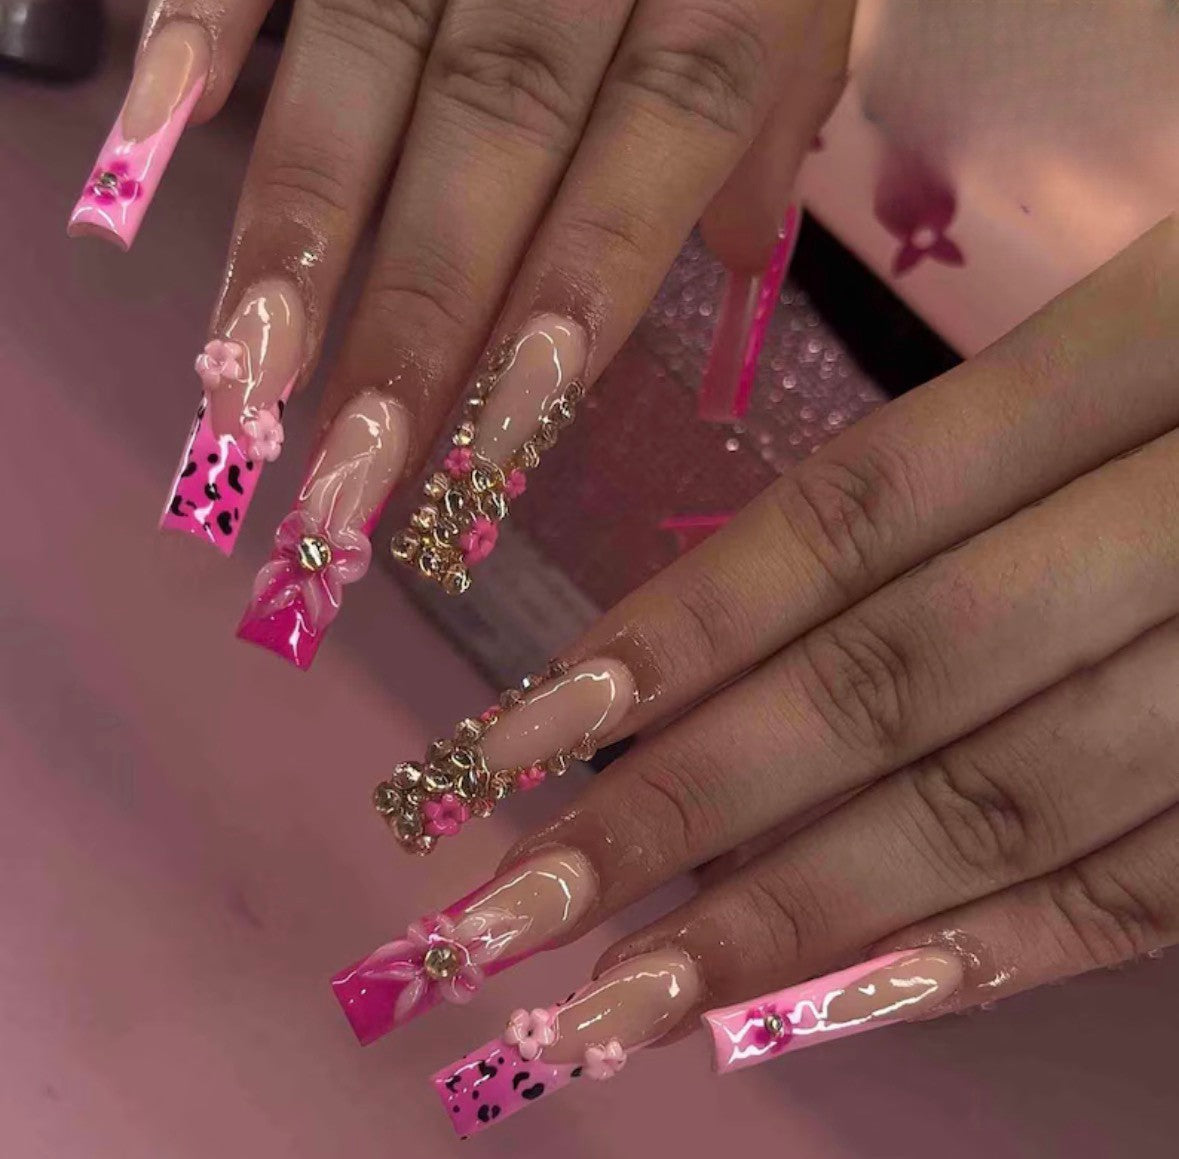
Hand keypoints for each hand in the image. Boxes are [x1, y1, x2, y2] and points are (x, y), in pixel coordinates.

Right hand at [72, 0, 853, 666]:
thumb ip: (770, 91)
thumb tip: (727, 250)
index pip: (652, 146)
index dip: (573, 292)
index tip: (494, 448)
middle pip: (494, 137)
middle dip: (415, 320)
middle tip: (344, 486)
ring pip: (367, 61)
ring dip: (294, 231)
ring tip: (238, 387)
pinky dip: (194, 37)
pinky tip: (132, 165)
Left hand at [334, 217, 1178, 1132]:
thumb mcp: (1155, 325)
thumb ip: (970, 465)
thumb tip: (721, 634)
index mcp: (1161, 342)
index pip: (851, 517)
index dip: (674, 633)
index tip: (509, 746)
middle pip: (893, 680)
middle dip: (682, 814)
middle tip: (505, 921)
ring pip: (1005, 805)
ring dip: (790, 920)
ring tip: (617, 1004)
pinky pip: (1148, 888)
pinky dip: (982, 953)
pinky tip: (814, 1012)